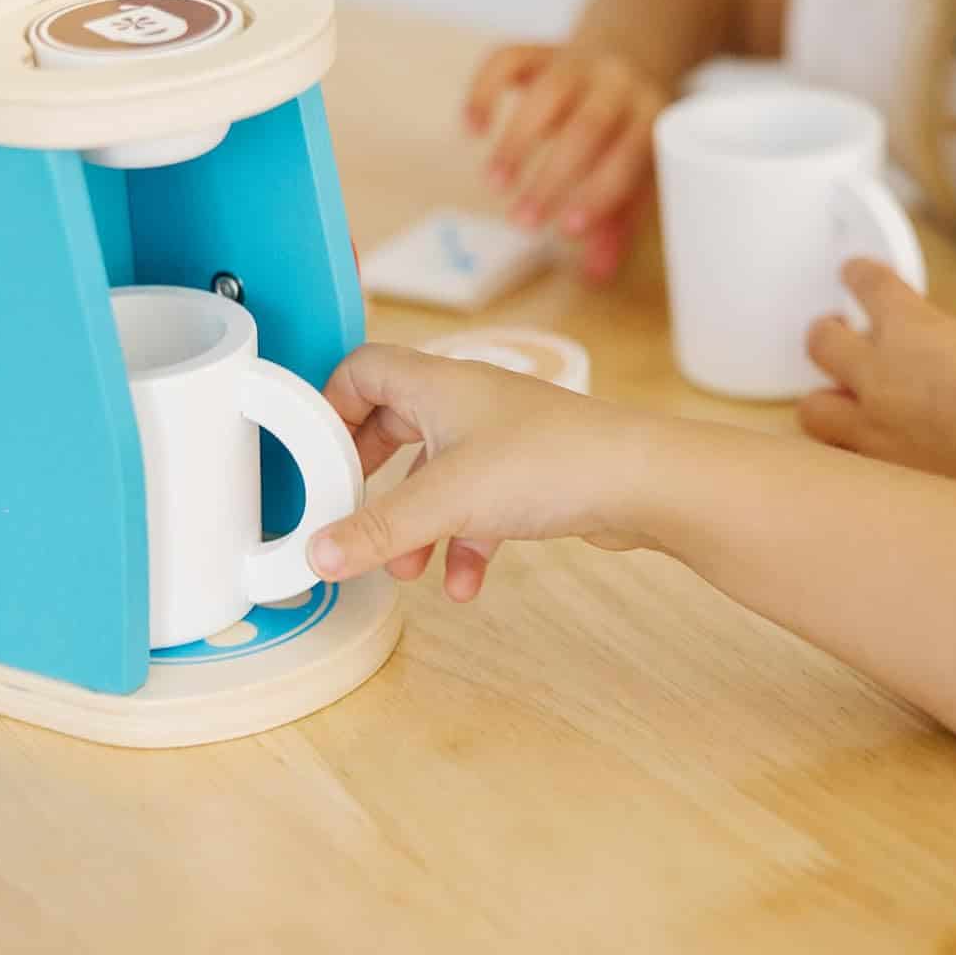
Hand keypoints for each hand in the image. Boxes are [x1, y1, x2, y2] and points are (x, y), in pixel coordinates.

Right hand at [307, 345, 652, 599]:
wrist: (643, 482)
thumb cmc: (551, 462)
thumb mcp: (446, 500)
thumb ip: (377, 530)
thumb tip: (318, 555)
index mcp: (436, 384)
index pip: (362, 370)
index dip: (330, 406)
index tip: (312, 454)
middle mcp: (467, 402)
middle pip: (395, 425)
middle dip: (370, 476)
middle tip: (346, 509)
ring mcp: (500, 439)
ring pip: (437, 475)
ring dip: (416, 524)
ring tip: (404, 569)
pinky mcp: (530, 476)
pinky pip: (478, 507)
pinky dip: (464, 543)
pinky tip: (465, 584)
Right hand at [464, 42, 671, 283]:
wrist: (631, 51)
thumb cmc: (629, 131)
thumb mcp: (636, 173)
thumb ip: (616, 222)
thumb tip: (596, 275)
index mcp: (650, 115)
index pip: (628, 155)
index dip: (598, 194)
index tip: (566, 230)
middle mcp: (617, 83)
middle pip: (586, 127)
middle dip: (550, 178)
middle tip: (521, 221)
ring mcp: (576, 62)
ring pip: (544, 93)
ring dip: (515, 142)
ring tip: (494, 184)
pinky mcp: (538, 49)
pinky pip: (505, 59)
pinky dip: (483, 92)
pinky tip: (473, 129)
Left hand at [798, 260, 955, 503]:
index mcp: (914, 332)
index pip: (868, 287)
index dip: (859, 276)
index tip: (855, 275)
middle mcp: (883, 378)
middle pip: (821, 343)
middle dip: (828, 334)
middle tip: (838, 335)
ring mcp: (878, 430)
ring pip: (815, 409)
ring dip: (827, 399)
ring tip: (847, 400)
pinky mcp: (886, 475)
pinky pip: (845, 455)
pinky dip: (853, 445)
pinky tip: (875, 445)